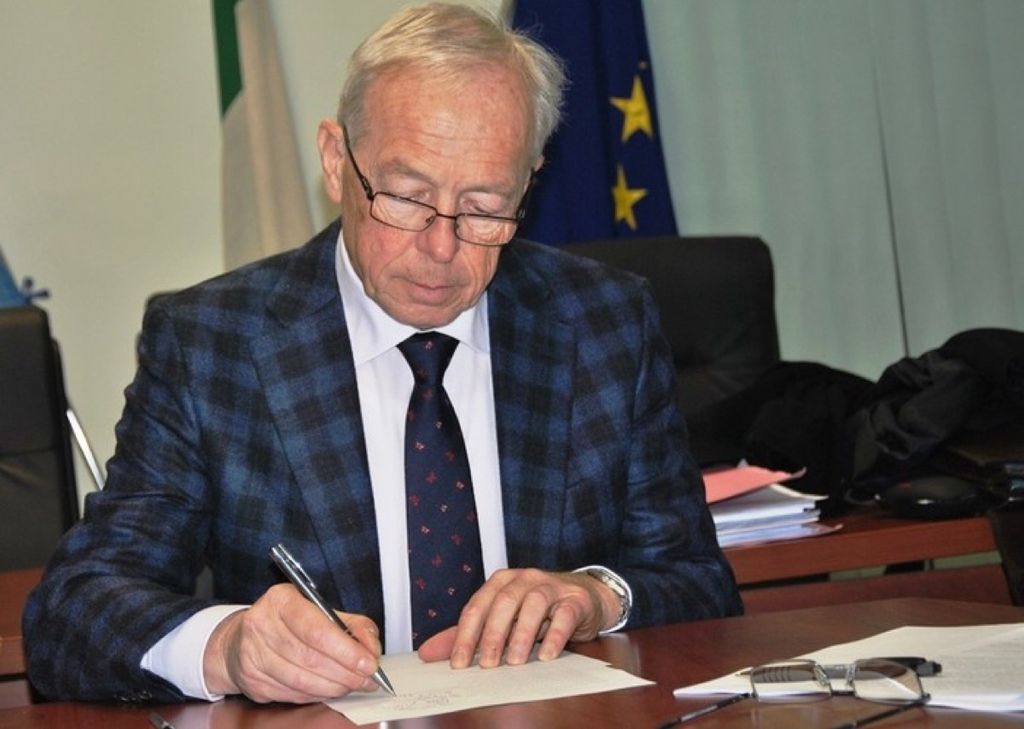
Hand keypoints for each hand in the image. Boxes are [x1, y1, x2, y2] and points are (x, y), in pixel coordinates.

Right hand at [202, 583, 382, 702]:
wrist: (240, 640)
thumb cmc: (287, 622)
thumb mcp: (321, 610)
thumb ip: (353, 625)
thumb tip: (371, 649)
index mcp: (281, 600)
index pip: (317, 630)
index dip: (347, 651)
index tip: (369, 663)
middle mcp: (262, 624)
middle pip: (312, 658)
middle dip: (346, 673)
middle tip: (367, 679)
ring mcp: (253, 655)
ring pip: (303, 681)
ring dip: (334, 687)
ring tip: (352, 685)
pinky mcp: (252, 681)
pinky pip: (293, 694)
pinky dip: (316, 695)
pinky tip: (328, 689)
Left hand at [417, 568, 619, 669]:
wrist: (585, 597)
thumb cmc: (538, 610)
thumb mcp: (503, 620)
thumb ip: (468, 634)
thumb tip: (428, 653)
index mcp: (501, 581)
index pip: (477, 606)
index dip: (466, 634)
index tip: (458, 662)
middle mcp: (525, 579)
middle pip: (503, 602)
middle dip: (492, 634)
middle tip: (486, 664)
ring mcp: (551, 586)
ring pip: (534, 604)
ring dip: (522, 633)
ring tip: (515, 661)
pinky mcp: (575, 599)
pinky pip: (564, 615)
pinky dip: (555, 635)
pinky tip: (546, 655)